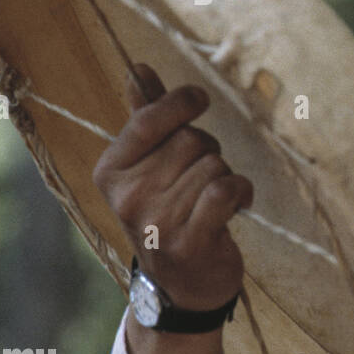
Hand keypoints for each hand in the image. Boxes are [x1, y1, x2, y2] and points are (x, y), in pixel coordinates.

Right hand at [92, 62, 252, 311]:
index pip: (148, 120)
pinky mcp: (189, 241)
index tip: (199, 98)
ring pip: (214, 165)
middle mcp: (128, 196)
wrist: (182, 285)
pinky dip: (241, 192)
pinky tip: (237, 204)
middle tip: (202, 178)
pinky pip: (226, 190)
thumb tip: (137, 67)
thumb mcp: (149, 165)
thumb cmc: (169, 212)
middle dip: (208, 152)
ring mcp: (156, 221)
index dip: (179, 102)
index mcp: (111, 171)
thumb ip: (145, 116)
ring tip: (213, 200)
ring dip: (225, 175)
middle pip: (191, 141)